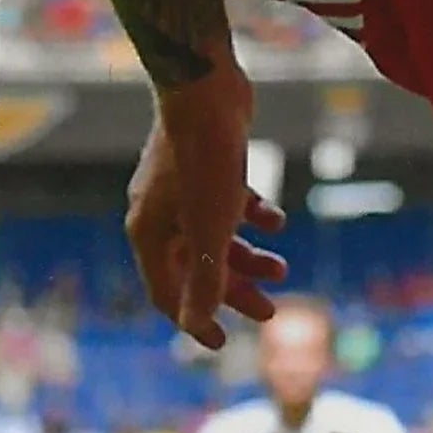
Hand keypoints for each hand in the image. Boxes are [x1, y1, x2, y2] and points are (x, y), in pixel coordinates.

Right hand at [127, 63, 285, 347]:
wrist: (204, 90)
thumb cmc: (203, 161)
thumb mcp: (209, 227)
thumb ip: (204, 279)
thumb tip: (197, 327)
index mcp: (150, 236)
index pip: (167, 294)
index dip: (195, 321)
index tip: (223, 342)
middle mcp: (159, 216)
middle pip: (197, 269)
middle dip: (235, 292)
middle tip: (272, 313)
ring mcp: (180, 191)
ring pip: (215, 237)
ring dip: (249, 257)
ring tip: (282, 266)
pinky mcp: (204, 167)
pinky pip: (228, 204)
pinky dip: (253, 216)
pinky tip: (275, 220)